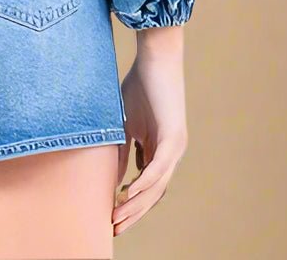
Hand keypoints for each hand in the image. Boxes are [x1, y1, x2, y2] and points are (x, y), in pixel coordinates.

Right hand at [112, 26, 187, 235]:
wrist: (156, 56)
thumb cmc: (142, 83)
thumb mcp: (126, 122)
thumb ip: (123, 148)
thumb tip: (115, 176)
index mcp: (160, 149)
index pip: (147, 187)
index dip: (130, 204)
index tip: (111, 217)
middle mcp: (171, 153)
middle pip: (152, 194)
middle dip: (133, 213)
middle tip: (114, 229)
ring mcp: (175, 147)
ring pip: (155, 186)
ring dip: (135, 204)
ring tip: (117, 218)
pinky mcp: (173, 137)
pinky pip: (158, 167)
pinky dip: (143, 182)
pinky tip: (128, 194)